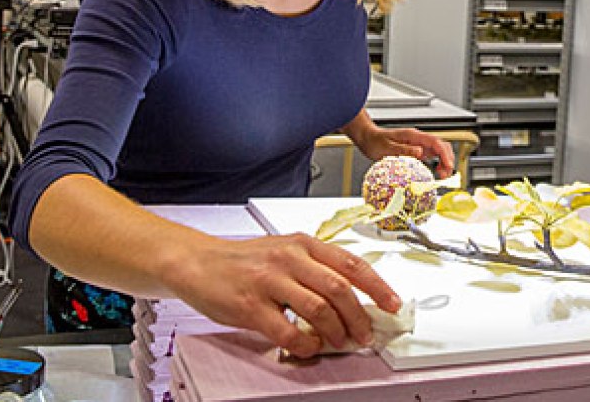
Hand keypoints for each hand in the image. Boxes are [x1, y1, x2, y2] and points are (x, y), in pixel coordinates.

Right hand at [169, 233, 401, 357]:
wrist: (197, 262)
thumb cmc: (243, 260)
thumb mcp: (285, 251)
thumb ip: (316, 268)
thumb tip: (352, 295)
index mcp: (303, 244)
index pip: (351, 264)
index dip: (377, 286)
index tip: (392, 303)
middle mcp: (289, 258)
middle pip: (340, 288)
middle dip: (359, 316)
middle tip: (365, 333)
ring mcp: (269, 281)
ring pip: (319, 309)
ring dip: (336, 331)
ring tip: (340, 341)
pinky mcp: (251, 306)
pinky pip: (288, 331)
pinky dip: (305, 344)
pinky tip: (309, 347)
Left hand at [360, 126, 455, 178]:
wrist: (368, 137)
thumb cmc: (375, 141)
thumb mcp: (387, 147)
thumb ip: (404, 149)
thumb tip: (420, 152)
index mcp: (413, 136)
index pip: (436, 143)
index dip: (444, 154)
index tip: (448, 166)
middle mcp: (419, 139)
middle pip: (441, 146)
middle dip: (448, 159)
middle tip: (445, 175)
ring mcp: (418, 144)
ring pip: (439, 151)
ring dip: (444, 162)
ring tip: (442, 175)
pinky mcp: (416, 150)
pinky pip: (432, 155)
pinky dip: (437, 163)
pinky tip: (435, 171)